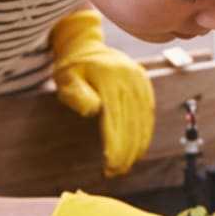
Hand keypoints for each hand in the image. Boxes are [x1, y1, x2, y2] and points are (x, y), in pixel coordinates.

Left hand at [51, 11, 153, 175]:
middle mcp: (129, 78)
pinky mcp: (144, 82)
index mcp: (109, 79)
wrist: (83, 43)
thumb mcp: (66, 80)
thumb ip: (78, 95)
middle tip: (118, 172)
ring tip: (128, 165)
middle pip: (131, 123)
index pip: (115, 121)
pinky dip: (145, 132)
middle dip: (126, 152)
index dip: (115, 147)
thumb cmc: (71, 67)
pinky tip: (139, 147)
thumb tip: (95, 110)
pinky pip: (148, 111)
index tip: (110, 167)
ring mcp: (139, 79)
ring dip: (137, 145)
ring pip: (143, 120)